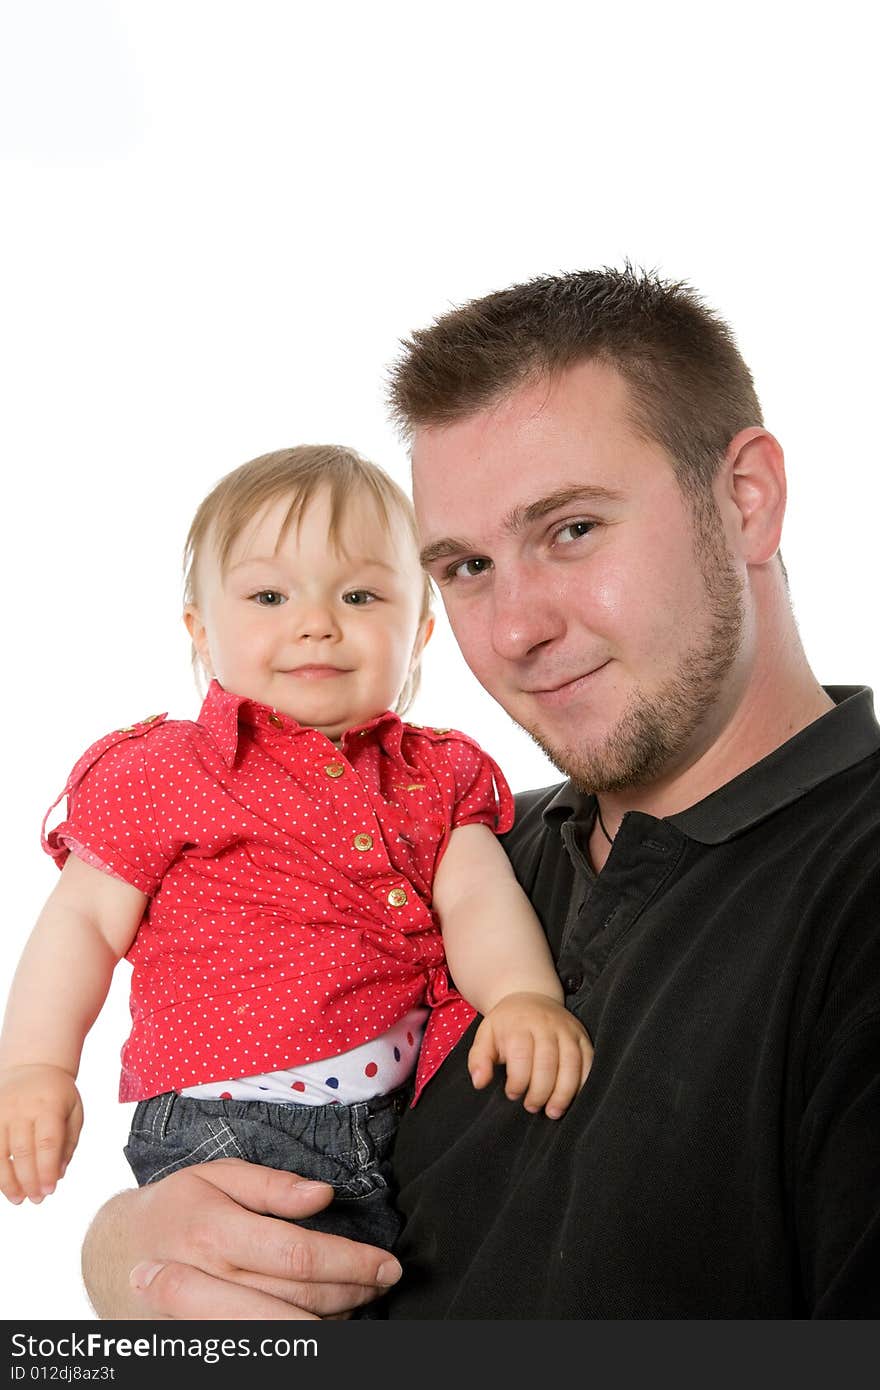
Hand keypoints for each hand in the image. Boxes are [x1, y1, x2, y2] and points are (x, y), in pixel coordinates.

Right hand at [0, 1063, 82, 1202]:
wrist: (32, 1066)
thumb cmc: (56, 1093)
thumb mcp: (74, 1110)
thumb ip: (69, 1143)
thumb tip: (59, 1173)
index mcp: (49, 1104)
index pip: (48, 1142)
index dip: (47, 1170)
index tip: (50, 1190)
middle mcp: (22, 1108)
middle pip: (23, 1151)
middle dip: (29, 1180)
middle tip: (37, 1199)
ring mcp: (1, 1111)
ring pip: (0, 1153)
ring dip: (8, 1181)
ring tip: (18, 1198)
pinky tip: (2, 1184)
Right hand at [83, 1158, 402, 1319]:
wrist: (114, 1253)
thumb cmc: (177, 1207)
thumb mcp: (215, 1175)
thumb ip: (271, 1184)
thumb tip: (323, 1194)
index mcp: (213, 1231)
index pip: (296, 1255)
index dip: (349, 1261)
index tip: (386, 1262)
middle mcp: (207, 1279)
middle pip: (296, 1302)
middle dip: (352, 1292)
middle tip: (385, 1280)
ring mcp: (200, 1321)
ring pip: (283, 1333)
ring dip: (334, 1318)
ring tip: (363, 1296)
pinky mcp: (200, 1342)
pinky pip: (261, 1349)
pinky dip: (302, 1337)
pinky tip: (326, 1319)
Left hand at [468, 991, 592, 1118]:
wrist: (530, 996)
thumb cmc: (507, 1024)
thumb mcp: (485, 1035)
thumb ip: (479, 1059)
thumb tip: (479, 1082)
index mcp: (519, 1024)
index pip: (521, 1056)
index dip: (518, 1081)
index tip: (512, 1094)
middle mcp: (546, 1025)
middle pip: (548, 1062)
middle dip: (540, 1091)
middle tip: (532, 1107)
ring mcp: (567, 1030)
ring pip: (571, 1063)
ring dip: (564, 1092)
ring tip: (553, 1111)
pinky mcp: (582, 1036)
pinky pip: (589, 1061)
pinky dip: (584, 1083)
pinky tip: (573, 1098)